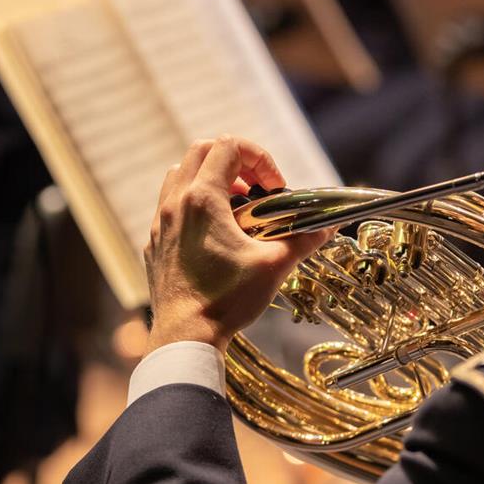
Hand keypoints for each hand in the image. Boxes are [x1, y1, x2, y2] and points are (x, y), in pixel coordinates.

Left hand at [144, 136, 331, 353]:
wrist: (185, 337)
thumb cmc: (225, 301)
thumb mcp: (273, 266)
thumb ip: (303, 240)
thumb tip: (329, 227)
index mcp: (202, 199)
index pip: (228, 146)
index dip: (259, 158)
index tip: (274, 188)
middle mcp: (175, 204)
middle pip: (200, 151)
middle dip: (234, 162)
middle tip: (256, 189)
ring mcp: (160, 223)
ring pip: (179, 175)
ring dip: (210, 179)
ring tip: (236, 207)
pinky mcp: (154, 243)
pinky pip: (169, 206)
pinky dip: (193, 205)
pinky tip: (214, 234)